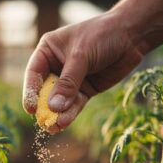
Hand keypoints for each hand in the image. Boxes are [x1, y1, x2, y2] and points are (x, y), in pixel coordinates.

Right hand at [22, 10, 143, 133]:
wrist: (131, 35)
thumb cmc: (102, 35)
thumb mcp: (81, 56)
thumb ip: (68, 82)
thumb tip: (54, 107)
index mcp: (48, 50)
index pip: (34, 74)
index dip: (31, 92)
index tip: (31, 109)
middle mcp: (57, 65)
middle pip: (46, 90)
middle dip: (45, 107)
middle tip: (43, 122)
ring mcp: (72, 79)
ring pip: (61, 100)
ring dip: (58, 114)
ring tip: (54, 128)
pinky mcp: (86, 88)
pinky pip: (75, 103)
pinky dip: (70, 113)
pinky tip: (65, 122)